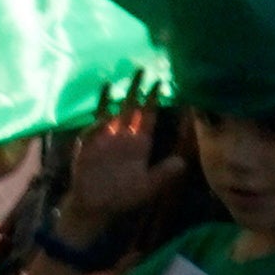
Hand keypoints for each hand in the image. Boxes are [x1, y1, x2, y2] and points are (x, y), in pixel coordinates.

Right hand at [61, 78, 187, 234]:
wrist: (96, 206)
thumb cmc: (123, 197)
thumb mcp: (148, 187)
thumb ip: (163, 173)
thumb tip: (184, 162)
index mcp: (139, 145)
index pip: (149, 118)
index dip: (154, 101)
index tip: (161, 83)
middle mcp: (124, 137)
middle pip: (132, 109)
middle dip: (137, 90)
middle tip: (143, 69)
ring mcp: (106, 138)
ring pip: (113, 111)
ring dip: (116, 95)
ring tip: (118, 77)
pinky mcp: (90, 142)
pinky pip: (95, 125)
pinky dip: (99, 113)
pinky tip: (103, 102)